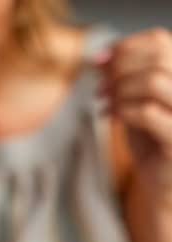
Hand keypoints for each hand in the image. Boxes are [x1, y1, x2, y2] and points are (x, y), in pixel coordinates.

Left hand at [98, 29, 171, 197]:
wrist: (161, 182)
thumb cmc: (150, 139)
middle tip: (99, 86)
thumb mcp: (137, 101)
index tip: (98, 61)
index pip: (160, 41)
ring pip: (153, 82)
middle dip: (120, 68)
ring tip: (104, 102)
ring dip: (120, 90)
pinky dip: (123, 111)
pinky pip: (147, 113)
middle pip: (157, 57)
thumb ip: (126, 77)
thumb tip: (100, 58)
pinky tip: (111, 117)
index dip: (125, 46)